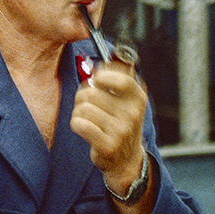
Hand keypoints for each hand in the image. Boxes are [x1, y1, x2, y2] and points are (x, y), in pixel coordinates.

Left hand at [70, 56, 146, 196]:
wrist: (126, 160)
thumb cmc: (121, 122)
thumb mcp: (127, 98)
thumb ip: (120, 74)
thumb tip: (113, 53)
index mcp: (138, 97)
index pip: (119, 78)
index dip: (101, 75)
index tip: (97, 80)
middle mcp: (132, 113)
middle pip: (91, 92)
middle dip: (83, 97)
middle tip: (90, 105)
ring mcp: (121, 130)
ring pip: (83, 108)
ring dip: (79, 112)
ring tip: (89, 119)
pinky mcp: (108, 145)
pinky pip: (79, 124)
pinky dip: (76, 124)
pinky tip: (85, 130)